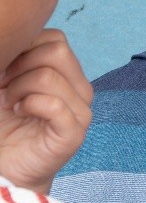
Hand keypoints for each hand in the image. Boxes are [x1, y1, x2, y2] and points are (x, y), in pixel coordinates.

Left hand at [0, 30, 92, 193]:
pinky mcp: (74, 133)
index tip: (3, 69)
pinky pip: (54, 105)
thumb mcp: (6, 84)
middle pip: (57, 50)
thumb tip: (9, 35)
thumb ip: (15, 60)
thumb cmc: (2, 125)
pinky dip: (29, 105)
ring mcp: (81, 111)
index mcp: (68, 75)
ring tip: (9, 104)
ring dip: (18, 88)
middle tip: (4, 86)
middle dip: (19, 65)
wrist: (5, 167)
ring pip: (50, 77)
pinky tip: (18, 113)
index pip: (55, 39)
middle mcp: (80, 89)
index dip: (23, 47)